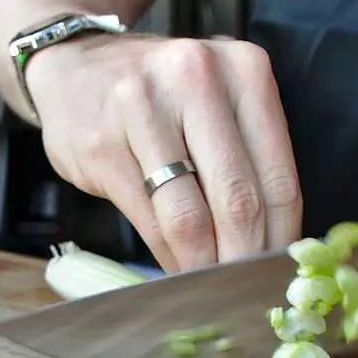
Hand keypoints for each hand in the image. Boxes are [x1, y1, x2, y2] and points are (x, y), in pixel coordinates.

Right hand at [27, 34, 301, 270]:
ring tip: (210, 285)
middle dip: (243, 260)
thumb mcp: (216, 103)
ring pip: (189, 216)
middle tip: (244, 292)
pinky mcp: (102, 144)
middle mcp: (197, 79)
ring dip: (202, 264)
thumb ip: (247, 157)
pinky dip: (166, 254)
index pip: (279, 179)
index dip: (281, 240)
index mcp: (244, 70)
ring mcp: (142, 108)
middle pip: (238, 200)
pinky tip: (175, 266)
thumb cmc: (158, 96)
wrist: (76, 66)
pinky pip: (147, 219)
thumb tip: (272, 244)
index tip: (277, 274)